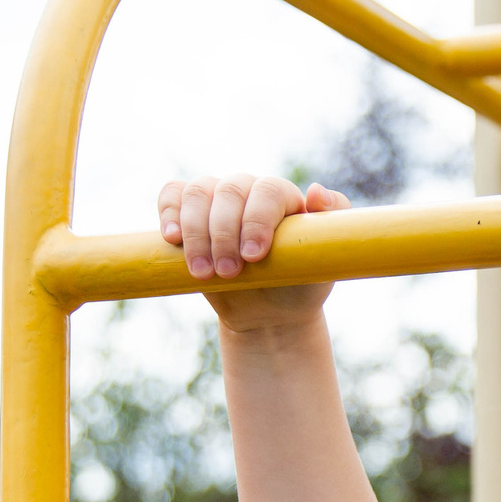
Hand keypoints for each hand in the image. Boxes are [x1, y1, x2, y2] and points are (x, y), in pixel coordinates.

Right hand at [158, 174, 351, 333]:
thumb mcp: (325, 261)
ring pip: (197, 193)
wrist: (269, 311)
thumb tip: (315, 191)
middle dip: (224, 234)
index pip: (267, 191)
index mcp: (281, 196)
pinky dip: (168, 213)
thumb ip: (332, 221)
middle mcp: (248, 190)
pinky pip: (172, 196)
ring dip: (196, 233)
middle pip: (228, 191)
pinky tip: (172, 239)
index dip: (257, 220)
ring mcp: (216, 199)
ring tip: (202, 273)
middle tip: (228, 274)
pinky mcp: (189, 213)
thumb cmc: (300, 283)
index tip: (254, 257)